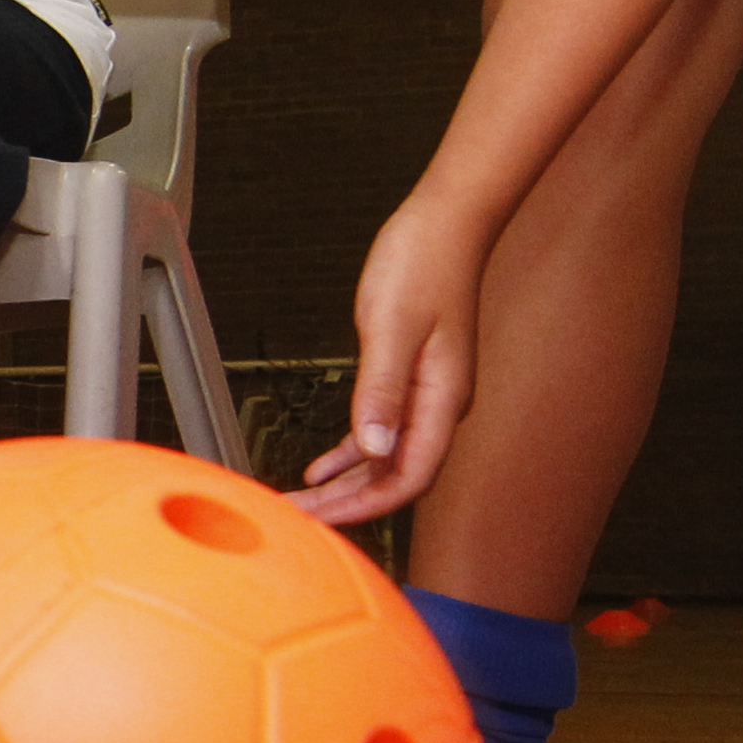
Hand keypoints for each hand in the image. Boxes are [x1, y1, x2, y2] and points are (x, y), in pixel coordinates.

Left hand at [293, 200, 486, 524]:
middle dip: (347, 504)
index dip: (366, 506)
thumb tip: (373, 448)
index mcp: (444, 398)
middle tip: (297, 518)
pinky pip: (380, 431)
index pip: (410, 477)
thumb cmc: (423, 263)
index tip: (323, 519)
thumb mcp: (392, 326)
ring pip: (386, 459)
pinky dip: (351, 453)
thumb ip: (382, 390)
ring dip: (345, 483)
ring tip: (302, 501)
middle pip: (396, 477)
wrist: (445, 223)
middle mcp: (440, 405)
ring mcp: (427, 394)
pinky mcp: (410, 379)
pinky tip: (321, 467)